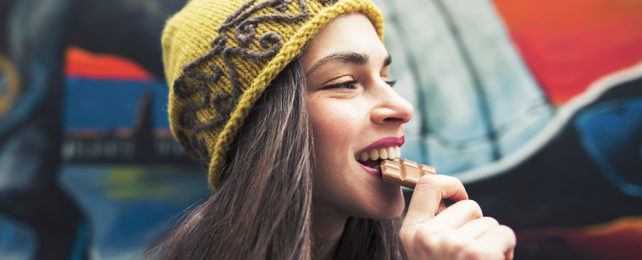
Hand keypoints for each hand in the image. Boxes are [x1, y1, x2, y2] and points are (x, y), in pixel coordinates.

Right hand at [400, 175, 515, 259]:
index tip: (460, 199)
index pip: (428, 184)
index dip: (452, 185)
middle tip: (471, 254)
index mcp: (410, 233)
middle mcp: (427, 236)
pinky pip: (506, 234)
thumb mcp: (425, 252)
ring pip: (490, 222)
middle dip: (478, 226)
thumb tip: (455, 199)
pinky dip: (506, 250)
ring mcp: (453, 245)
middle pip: (469, 205)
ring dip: (493, 242)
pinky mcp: (478, 254)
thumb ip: (435, 226)